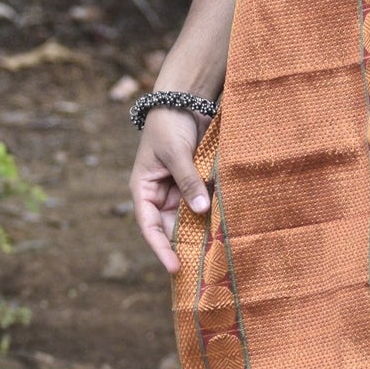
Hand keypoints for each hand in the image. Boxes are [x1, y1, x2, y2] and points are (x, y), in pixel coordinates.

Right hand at [131, 108, 211, 274]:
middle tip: (203, 265)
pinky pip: (203, 204)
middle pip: (171, 227)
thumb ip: (188, 180)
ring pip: (189, 218)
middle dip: (185, 244)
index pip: (149, 227)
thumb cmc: (170, 126)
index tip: (174, 267)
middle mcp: (160, 195)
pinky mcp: (197, 184)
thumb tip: (202, 210)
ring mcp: (179, 190)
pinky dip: (213, 214)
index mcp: (144, 190)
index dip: (160, 248)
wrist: (184, 101)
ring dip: (201, 230)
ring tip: (217, 251)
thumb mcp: (176, 153)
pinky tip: (226, 227)